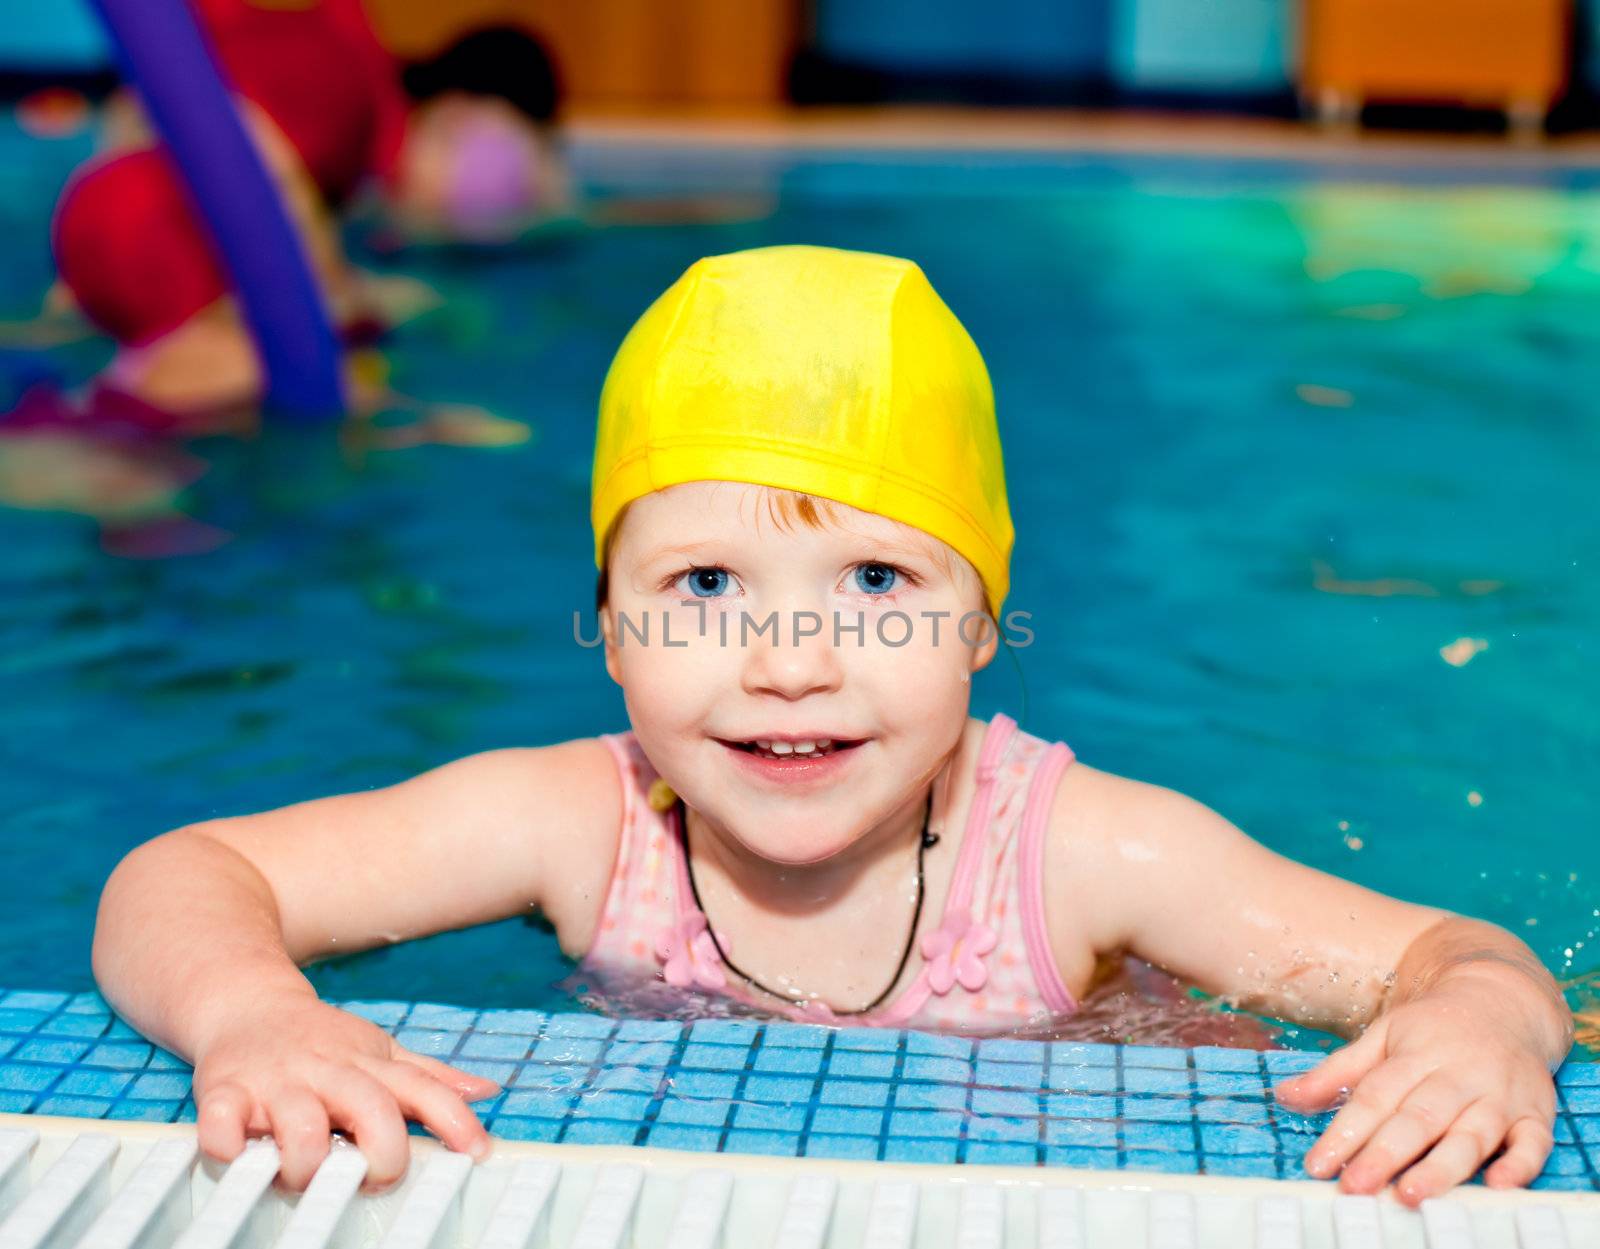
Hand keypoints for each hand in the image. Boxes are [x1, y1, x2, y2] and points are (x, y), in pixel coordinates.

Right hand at [192, 995, 500, 1192]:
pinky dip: (228, 1146)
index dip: (454, 1119)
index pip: (421, 1088)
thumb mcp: (380, 1050)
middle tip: (377, 1177)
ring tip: (305, 1176)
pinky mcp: (223, 1091)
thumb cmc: (319, 1040)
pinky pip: (223, 1123)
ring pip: (302, 1126)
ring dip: (308, 1162)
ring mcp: (276, 1082)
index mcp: (369, 1065)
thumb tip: (487, 1091)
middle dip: (383, 1153)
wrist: (245, 1002)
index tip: (478, 1151)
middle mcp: (328, 1071)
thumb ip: (430, 1076)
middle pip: (371, 1109)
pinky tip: (238, 1156)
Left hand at [1272, 977, 1559, 1205]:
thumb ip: (1336, 1071)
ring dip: (1442, 1166)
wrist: (1505, 1000)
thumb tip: (1284, 1097)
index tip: (1319, 1164)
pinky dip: (1520, 1165)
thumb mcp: (1382, 1036)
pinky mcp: (1536, 1113)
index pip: (1375, 1097)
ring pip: (1471, 1134)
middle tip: (1356, 1187)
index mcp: (1415, 1054)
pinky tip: (1498, 1185)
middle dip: (1385, 1154)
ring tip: (1410, 1194)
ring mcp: (1499, 1095)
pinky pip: (1533, 1142)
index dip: (1345, 1132)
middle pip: (1418, 1118)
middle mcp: (1458, 1075)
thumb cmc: (1434, 1026)